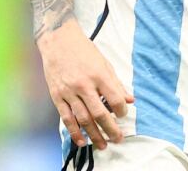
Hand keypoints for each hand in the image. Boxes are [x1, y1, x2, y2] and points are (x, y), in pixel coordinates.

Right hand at [37, 19, 133, 149]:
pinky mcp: (57, 96)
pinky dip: (74, 132)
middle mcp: (84, 85)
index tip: (123, 115)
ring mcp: (69, 92)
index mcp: (99, 75)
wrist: (59, 41)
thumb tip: (130, 99)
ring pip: (83, 119)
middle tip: (118, 139)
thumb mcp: (105, 64)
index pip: (115, 99)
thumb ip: (117, 84)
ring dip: (94, 134)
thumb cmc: (84, 51)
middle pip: (99, 113)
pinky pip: (66, 118)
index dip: (122, 110)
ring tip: (102, 144)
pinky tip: (82, 140)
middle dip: (110, 129)